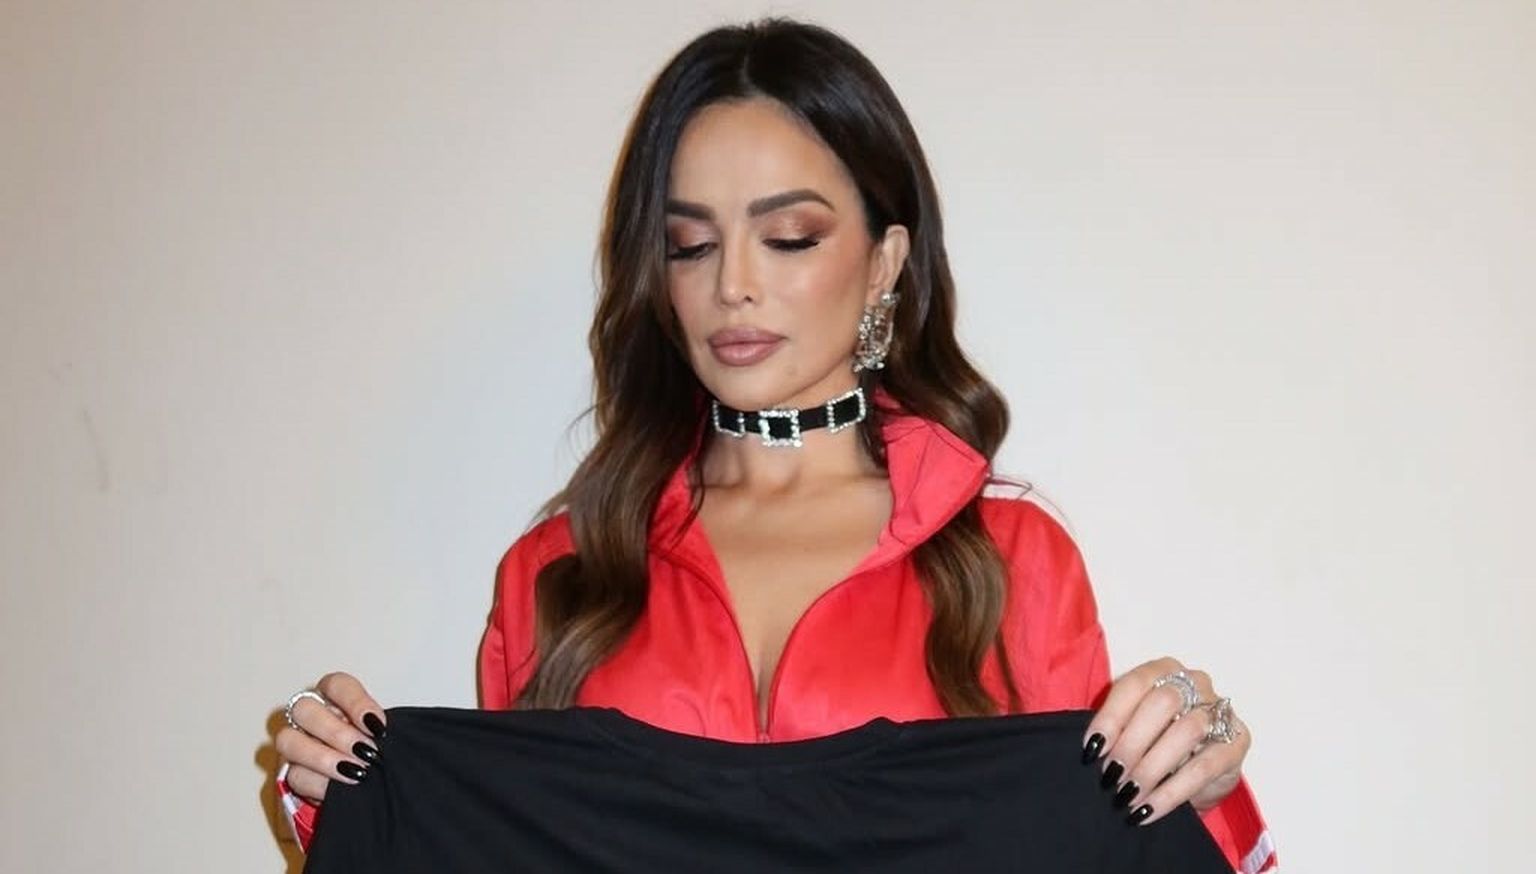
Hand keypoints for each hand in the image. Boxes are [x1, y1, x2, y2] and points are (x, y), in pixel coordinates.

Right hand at [274, 672, 387, 801]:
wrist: (364, 787)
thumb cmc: (374, 751)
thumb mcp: (382, 735)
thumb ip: (382, 729)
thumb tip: (392, 733)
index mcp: (333, 699)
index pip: (336, 685)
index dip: (355, 703)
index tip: (379, 727)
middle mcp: (310, 717)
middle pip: (304, 709)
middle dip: (337, 732)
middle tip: (366, 751)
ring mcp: (296, 745)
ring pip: (288, 741)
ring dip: (323, 757)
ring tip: (357, 772)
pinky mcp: (292, 774)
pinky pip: (295, 775)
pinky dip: (320, 783)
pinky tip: (343, 788)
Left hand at [1079, 656, 1251, 825]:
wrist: (1196, 775)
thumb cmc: (1156, 742)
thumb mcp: (1133, 729)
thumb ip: (1117, 729)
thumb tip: (1093, 749)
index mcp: (1163, 670)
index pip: (1135, 683)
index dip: (1111, 716)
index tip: (1093, 748)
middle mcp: (1195, 682)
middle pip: (1163, 703)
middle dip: (1132, 742)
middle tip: (1111, 775)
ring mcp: (1220, 711)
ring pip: (1186, 731)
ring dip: (1152, 767)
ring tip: (1128, 794)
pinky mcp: (1237, 743)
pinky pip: (1203, 768)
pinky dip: (1172, 792)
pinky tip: (1149, 809)